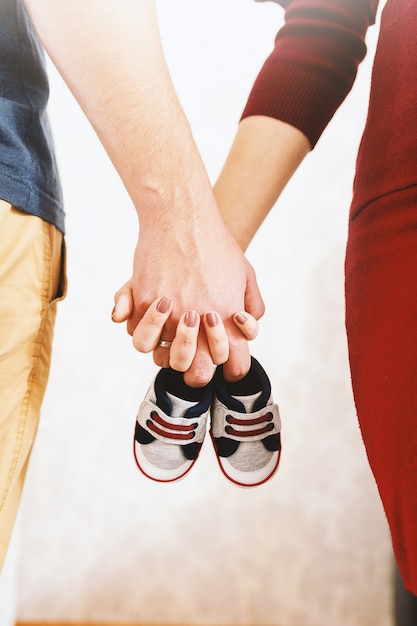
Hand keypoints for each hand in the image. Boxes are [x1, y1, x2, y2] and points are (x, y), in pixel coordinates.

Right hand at [120, 214, 262, 385]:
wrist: (183, 218)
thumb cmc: (218, 246)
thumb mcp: (246, 275)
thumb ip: (252, 305)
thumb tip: (243, 326)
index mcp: (229, 319)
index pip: (234, 365)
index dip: (231, 372)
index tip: (226, 370)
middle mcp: (199, 323)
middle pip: (195, 372)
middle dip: (196, 372)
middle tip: (195, 360)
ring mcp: (170, 315)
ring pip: (161, 358)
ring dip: (166, 352)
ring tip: (170, 334)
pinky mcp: (145, 302)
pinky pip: (138, 333)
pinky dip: (145, 331)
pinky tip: (152, 314)